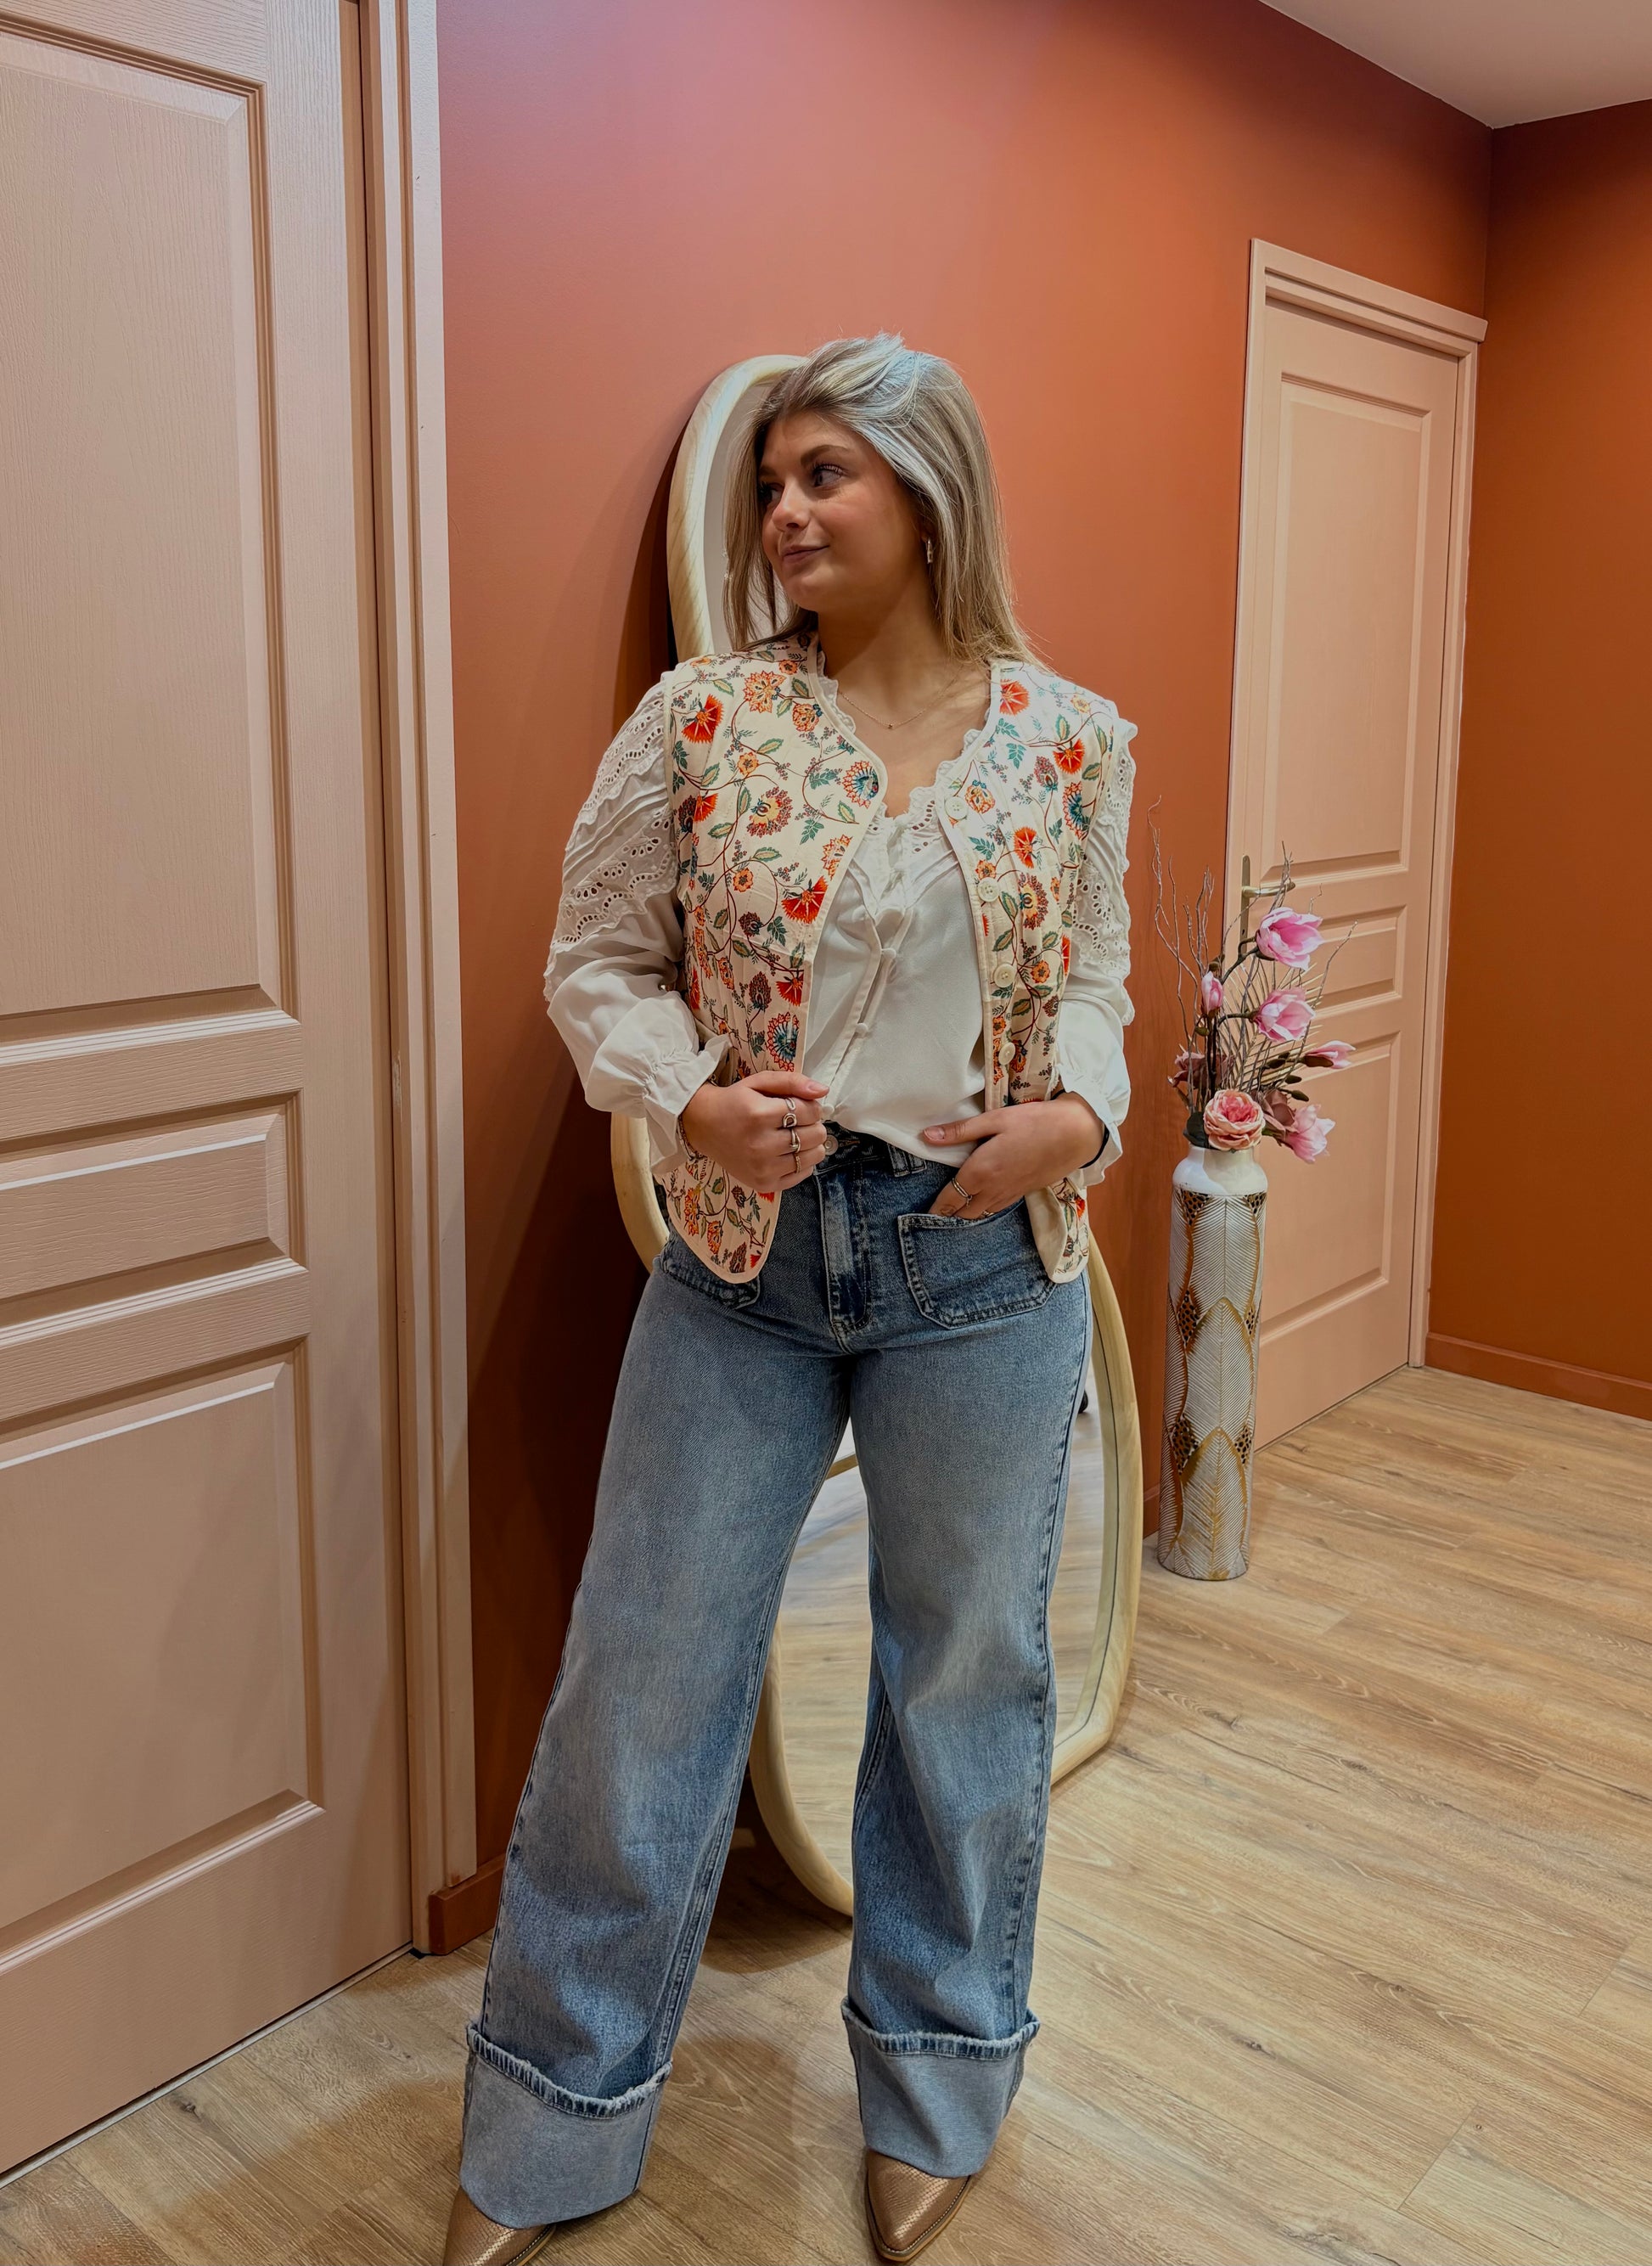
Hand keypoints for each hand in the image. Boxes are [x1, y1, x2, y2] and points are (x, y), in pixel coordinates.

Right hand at [680, 1070, 829, 1193]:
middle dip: (813, 1124)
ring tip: (796, 1135)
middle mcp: (760, 1144)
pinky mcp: (763, 1184)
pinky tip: (790, 1151)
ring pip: (813, 1156)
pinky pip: (802, 1174)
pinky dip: (804, 1162)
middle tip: (799, 1121)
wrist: (704, 1126)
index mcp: (759, 1115)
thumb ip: (792, 1081)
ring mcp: (762, 1168)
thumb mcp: (759, 1082)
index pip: (808, 1111)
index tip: (802, 1105)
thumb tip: (823, 1091)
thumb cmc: (734, 1102)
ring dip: (812, 1144)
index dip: (812, 1107)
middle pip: (814, 1135)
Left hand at [921, 1095, 1104, 1217]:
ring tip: (957, 1206)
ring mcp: (1010, 1193)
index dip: (937, 1207)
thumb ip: (960, 1132)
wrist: (1075, 1134)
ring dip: (968, 1213)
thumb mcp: (994, 1120)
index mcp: (981, 1171)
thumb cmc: (1034, 1122)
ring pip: (982, 1213)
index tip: (927, 1212)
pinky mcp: (1024, 1192)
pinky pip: (998, 1207)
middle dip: (950, 1213)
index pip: (951, 1198)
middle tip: (939, 1208)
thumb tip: (927, 1136)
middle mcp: (993, 1188)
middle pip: (965, 1212)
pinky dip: (985, 1208)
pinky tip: (984, 1199)